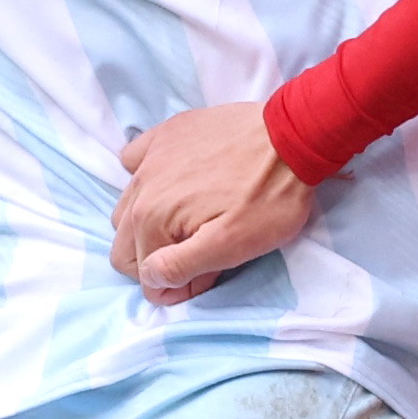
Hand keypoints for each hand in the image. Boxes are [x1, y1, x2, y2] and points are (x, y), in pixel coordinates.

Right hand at [111, 103, 313, 301]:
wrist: (292, 138)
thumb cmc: (268, 198)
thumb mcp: (231, 246)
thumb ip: (181, 268)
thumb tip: (151, 281)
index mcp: (151, 218)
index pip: (143, 273)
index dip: (173, 285)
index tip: (204, 278)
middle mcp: (140, 186)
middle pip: (125, 241)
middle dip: (155, 257)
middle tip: (198, 255)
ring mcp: (150, 156)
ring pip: (127, 205)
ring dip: (149, 223)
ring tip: (190, 223)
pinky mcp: (166, 133)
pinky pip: (134, 160)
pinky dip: (145, 179)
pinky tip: (173, 183)